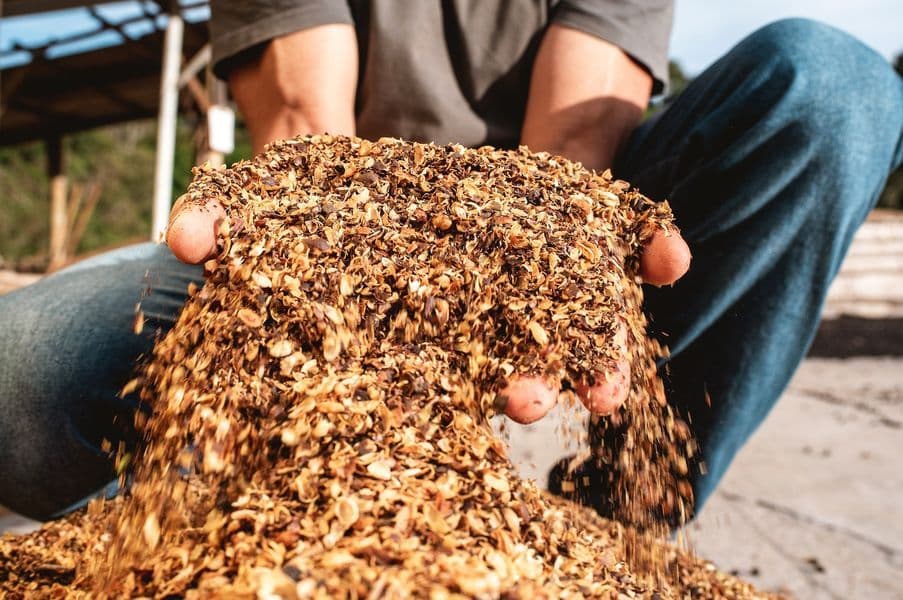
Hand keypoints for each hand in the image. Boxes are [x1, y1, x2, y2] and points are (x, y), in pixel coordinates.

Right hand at [167, 198, 690, 423]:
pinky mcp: (567, 232)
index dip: (469, 384)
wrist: (393, 149)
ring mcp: (526, 281)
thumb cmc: (333, 185)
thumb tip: (183, 237)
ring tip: (616, 383)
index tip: (513, 403)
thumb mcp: (286, 196)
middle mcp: (477, 319)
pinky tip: (672, 254)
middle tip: (549, 404)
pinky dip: (649, 246)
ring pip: (572, 325)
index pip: (442, 374)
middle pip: (514, 364)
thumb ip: (239, 220)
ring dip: (599, 353)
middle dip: (533, 386)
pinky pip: (618, 242)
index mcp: (419, 329)